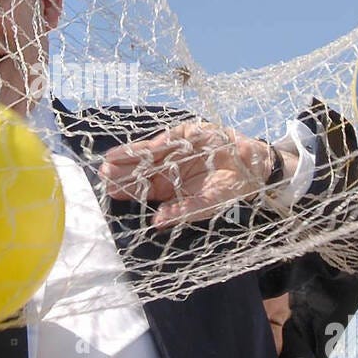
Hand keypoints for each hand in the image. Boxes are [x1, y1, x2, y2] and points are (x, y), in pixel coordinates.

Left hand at [99, 121, 273, 228]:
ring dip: (132, 155)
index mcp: (167, 188)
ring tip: (112, 159)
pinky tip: (148, 150)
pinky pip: (171, 139)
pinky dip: (161, 143)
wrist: (252, 167)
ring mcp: (176, 150)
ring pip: (149, 153)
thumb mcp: (205, 205)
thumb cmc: (226, 190)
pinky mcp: (188, 134)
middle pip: (140, 170)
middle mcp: (166, 168)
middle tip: (104, 174)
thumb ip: (182, 212)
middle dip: (122, 171)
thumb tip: (157, 223)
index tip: (109, 191)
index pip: (141, 189)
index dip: (126, 189)